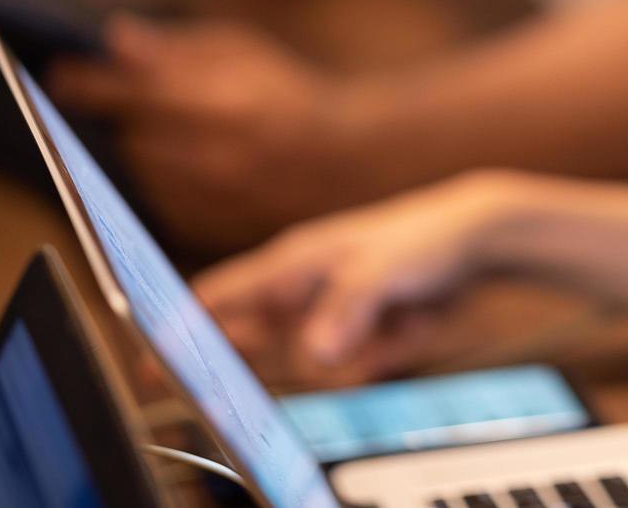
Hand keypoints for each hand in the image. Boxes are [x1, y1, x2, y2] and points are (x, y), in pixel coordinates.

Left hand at [48, 15, 365, 252]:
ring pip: (144, 171)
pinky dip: (166, 181)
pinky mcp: (211, 228)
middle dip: (130, 116)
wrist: (344, 160)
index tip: (62, 75)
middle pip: (131, 135)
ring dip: (148, 149)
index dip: (87, 83)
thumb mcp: (241, 50)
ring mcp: (210, 198)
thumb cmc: (290, 94)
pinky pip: (161, 203)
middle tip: (146, 103)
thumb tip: (115, 40)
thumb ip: (177, 46)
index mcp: (218, 103)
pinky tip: (195, 164)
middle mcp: (210, 156)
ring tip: (183, 133)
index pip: (127, 92)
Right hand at [193, 174, 518, 381]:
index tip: (149, 363)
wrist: (479, 237)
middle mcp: (303, 289)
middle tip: (242, 391)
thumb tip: (313, 358)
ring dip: (355, 354)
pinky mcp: (362, 333)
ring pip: (312, 361)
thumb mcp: (381, 271)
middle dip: (250, 365)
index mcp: (291, 264)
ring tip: (399, 321)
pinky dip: (384, 352)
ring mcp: (331, 312)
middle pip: (251, 339)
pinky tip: (414, 323)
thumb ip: (345, 310)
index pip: (218, 297)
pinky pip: (354, 365)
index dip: (179, 328)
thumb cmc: (423, 236)